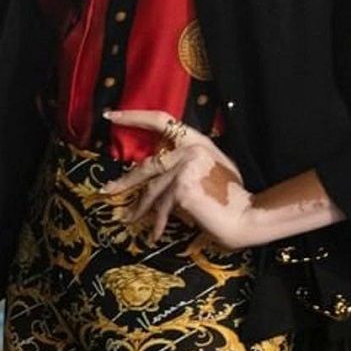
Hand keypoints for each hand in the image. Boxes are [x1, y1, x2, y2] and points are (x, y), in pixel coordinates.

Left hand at [102, 110, 259, 247]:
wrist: (244, 216)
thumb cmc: (229, 197)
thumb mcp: (211, 168)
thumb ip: (187, 162)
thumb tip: (159, 168)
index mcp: (197, 140)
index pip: (161, 120)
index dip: (134, 117)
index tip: (110, 116)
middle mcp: (190, 149)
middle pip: (148, 165)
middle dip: (125, 181)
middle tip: (106, 189)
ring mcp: (185, 168)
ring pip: (152, 190)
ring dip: (139, 209)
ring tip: (127, 218)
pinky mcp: (182, 189)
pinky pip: (162, 207)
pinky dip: (157, 223)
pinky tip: (153, 235)